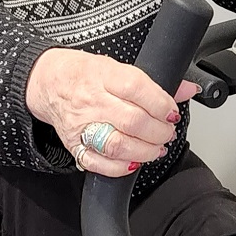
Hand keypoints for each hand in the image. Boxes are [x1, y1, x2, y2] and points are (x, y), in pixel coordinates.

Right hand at [26, 49, 192, 177]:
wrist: (48, 83)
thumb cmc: (83, 73)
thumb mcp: (116, 67)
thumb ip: (152, 82)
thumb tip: (187, 89)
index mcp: (103, 75)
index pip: (137, 89)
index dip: (161, 103)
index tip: (171, 111)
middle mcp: (91, 101)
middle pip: (133, 121)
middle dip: (159, 131)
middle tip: (167, 131)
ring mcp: (82, 126)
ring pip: (119, 146)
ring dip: (146, 151)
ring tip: (156, 147)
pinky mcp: (75, 146)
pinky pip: (99, 164)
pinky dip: (121, 168)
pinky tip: (134, 161)